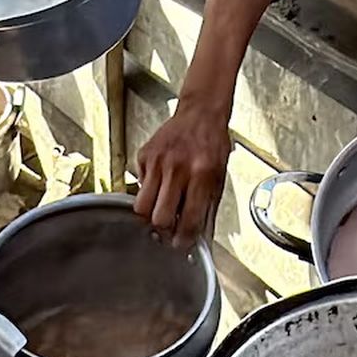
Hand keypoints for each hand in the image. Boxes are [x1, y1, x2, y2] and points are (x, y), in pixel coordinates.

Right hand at [134, 105, 231, 244]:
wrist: (200, 113)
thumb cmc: (212, 144)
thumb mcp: (219, 177)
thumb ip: (208, 209)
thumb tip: (199, 238)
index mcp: (202, 174)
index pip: (189, 219)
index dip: (184, 239)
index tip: (181, 244)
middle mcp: (178, 168)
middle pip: (159, 218)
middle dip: (164, 229)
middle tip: (169, 227)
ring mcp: (158, 161)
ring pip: (142, 206)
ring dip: (150, 213)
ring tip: (160, 208)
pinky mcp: (144, 155)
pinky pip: (138, 186)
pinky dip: (147, 191)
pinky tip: (159, 184)